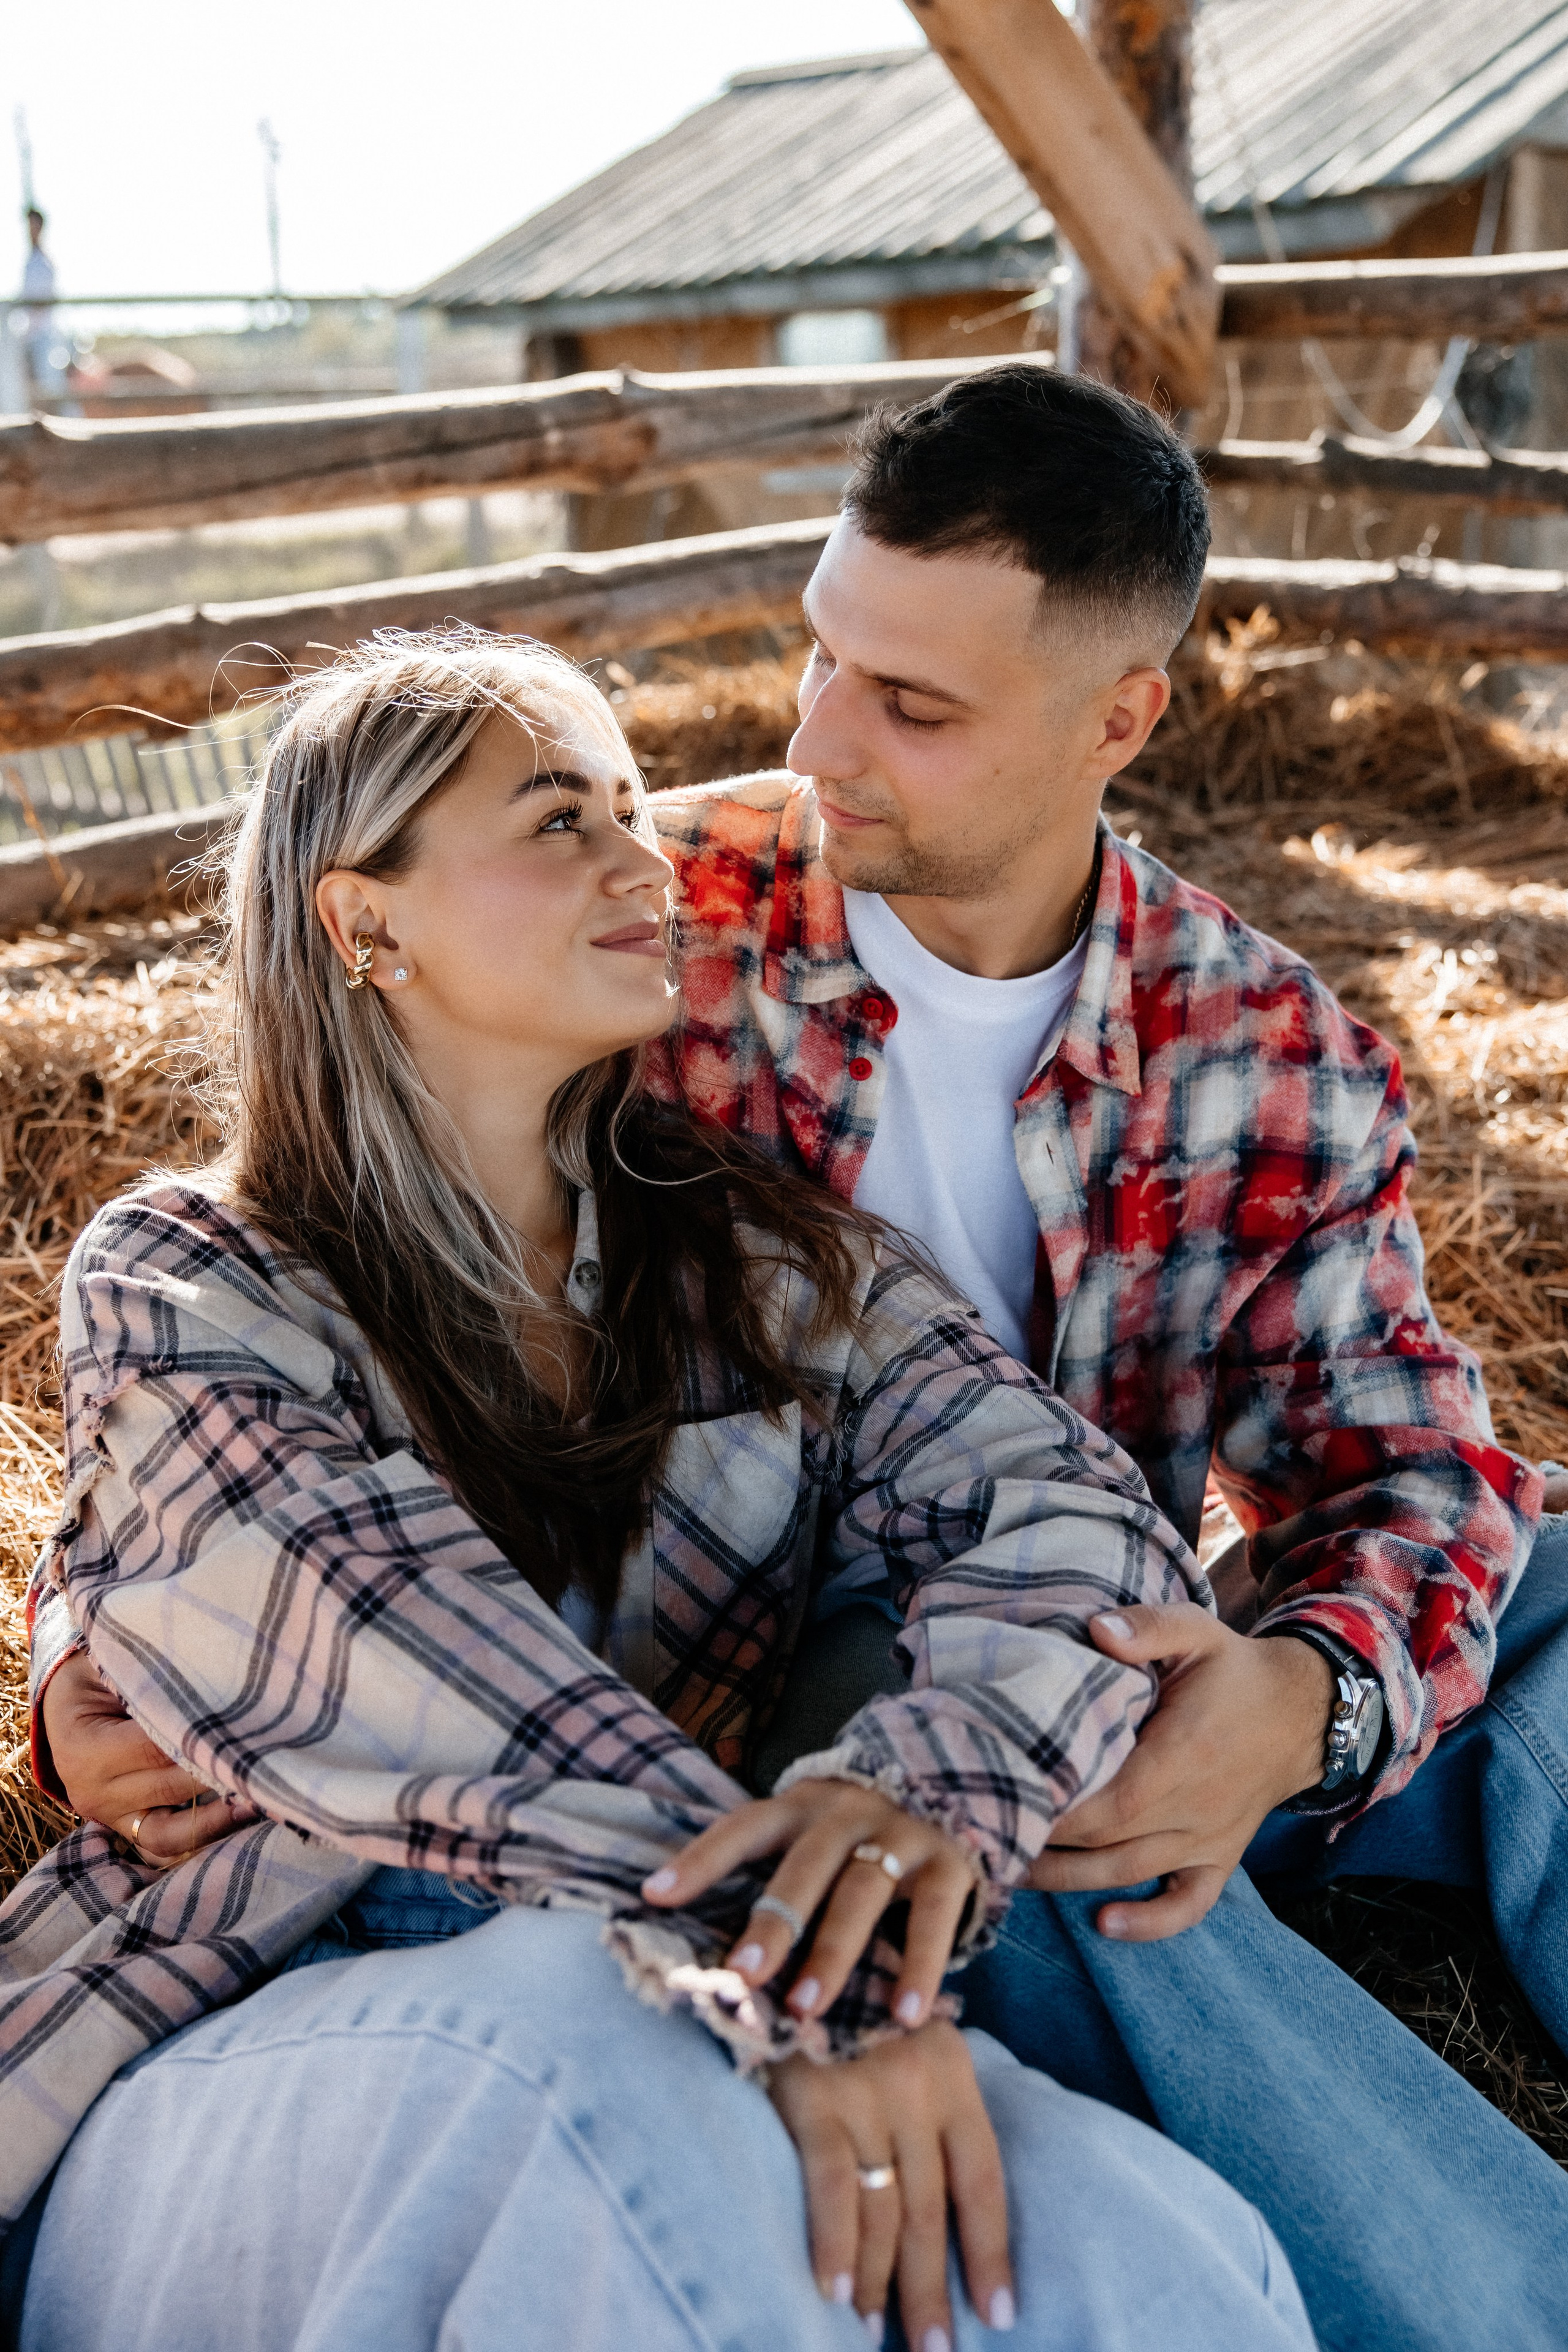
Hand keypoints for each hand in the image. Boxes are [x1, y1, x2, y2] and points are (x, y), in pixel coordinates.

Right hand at [38, 1650, 258, 1863]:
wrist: (63, 1710)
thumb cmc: (94, 1675)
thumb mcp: (109, 1662)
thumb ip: (149, 1672)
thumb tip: (208, 1662)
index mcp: (85, 1749)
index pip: (155, 1747)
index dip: (204, 1737)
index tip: (251, 1723)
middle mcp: (93, 1793)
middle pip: (171, 1787)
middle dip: (221, 1771)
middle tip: (272, 1754)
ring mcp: (111, 1819)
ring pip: (171, 1833)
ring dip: (219, 1818)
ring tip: (263, 1798)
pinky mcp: (129, 1831)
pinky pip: (166, 1847)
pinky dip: (204, 1836)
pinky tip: (243, 1817)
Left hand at [643, 1779, 977, 2029]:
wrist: (948, 1793)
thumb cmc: (852, 1841)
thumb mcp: (808, 1839)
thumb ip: (766, 1876)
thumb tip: (697, 1944)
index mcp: (800, 1805)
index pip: (744, 1827)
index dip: (700, 1858)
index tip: (655, 1894)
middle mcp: (848, 1812)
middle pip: (806, 1864)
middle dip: (774, 1921)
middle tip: (745, 1974)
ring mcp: (901, 1835)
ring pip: (862, 1892)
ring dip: (834, 1952)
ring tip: (806, 2009)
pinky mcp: (949, 1864)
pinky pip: (932, 1918)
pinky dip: (920, 1968)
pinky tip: (904, 2016)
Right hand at [768, 2019, 1013, 2342]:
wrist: (792, 1944)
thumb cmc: (852, 2001)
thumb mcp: (911, 2037)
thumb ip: (930, 2106)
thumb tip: (936, 2201)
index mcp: (952, 2070)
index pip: (983, 2180)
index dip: (991, 2253)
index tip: (999, 2315)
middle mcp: (917, 2083)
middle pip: (932, 2210)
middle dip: (933, 2288)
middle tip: (936, 2349)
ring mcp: (865, 2090)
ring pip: (884, 2209)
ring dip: (882, 2281)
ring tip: (881, 2329)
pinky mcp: (812, 2096)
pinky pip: (831, 2186)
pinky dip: (835, 2245)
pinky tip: (837, 2293)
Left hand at [1026, 1604, 1333, 1940]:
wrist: (1301, 1713)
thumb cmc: (1233, 1670)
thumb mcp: (1195, 1630)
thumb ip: (1146, 1627)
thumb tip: (1096, 1630)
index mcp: (1183, 1752)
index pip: (1110, 1798)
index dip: (1057, 1808)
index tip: (1005, 1796)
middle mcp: (1195, 1805)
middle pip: (1107, 1841)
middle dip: (1045, 1844)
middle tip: (987, 1833)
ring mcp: (1208, 1838)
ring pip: (1131, 1872)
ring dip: (1071, 1881)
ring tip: (1014, 1871)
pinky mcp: (1219, 1858)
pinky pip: (1189, 1904)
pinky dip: (1151, 1922)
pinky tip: (1106, 1924)